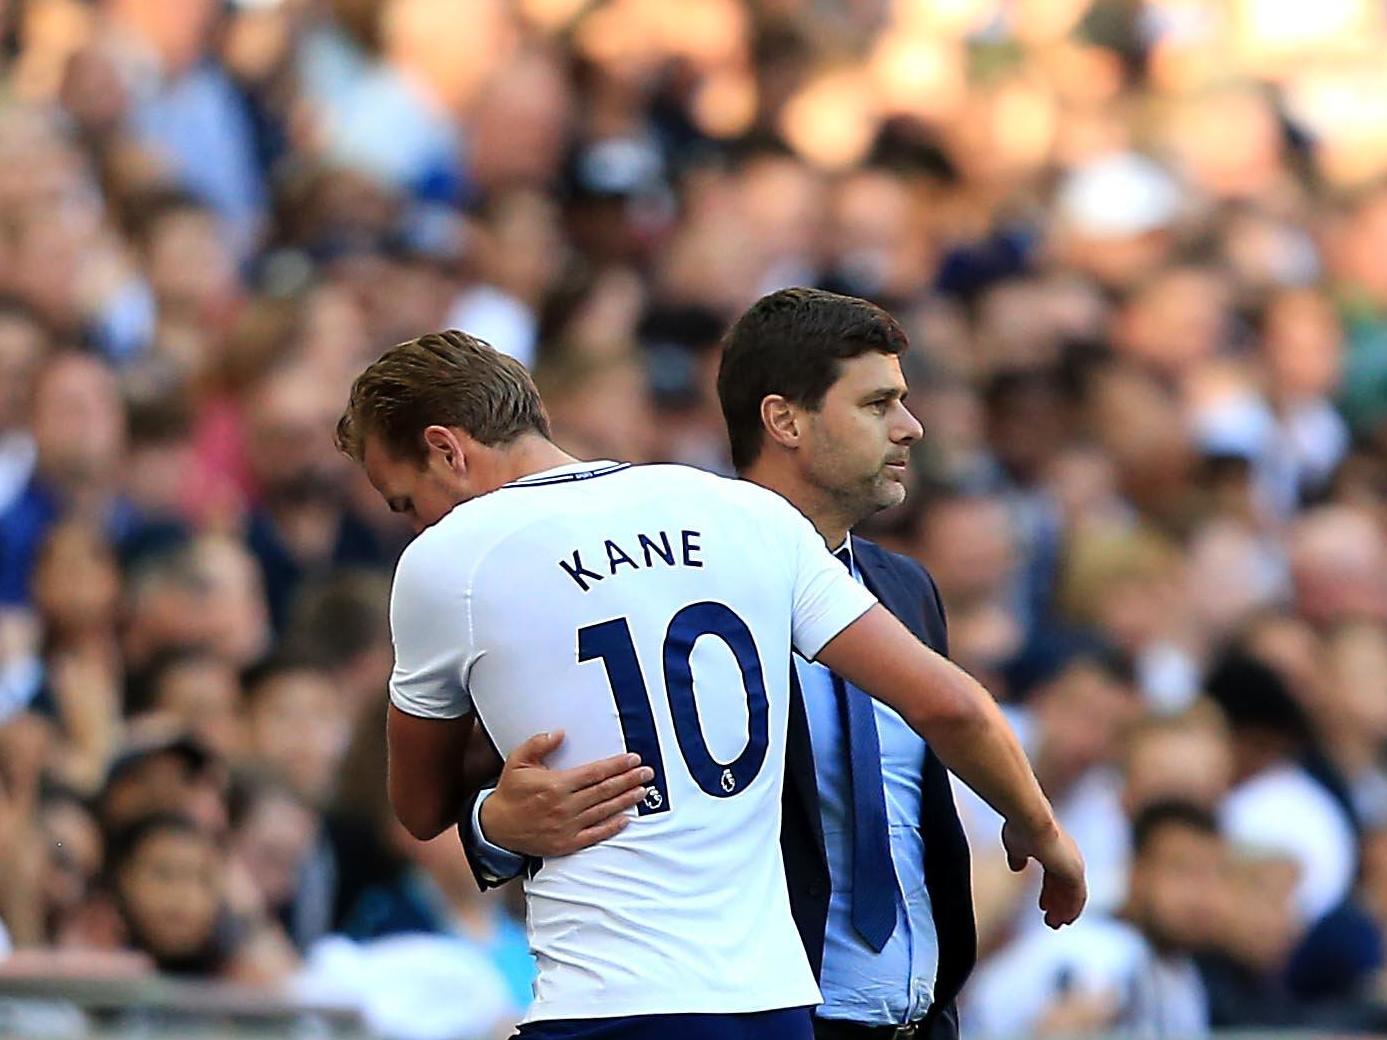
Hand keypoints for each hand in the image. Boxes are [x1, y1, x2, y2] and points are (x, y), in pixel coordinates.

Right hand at [479, 731, 653, 856]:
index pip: (594, 773)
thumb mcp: (518, 761)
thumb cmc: (510, 792)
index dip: (616, 766)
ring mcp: (567, 826)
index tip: (633, 759)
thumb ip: (539, 744)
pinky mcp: (566, 843)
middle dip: (628, 780)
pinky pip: (594, 835)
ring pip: (603, 811)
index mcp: (556, 785)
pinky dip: (612, 827)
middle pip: (604, 791)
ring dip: (625, 800)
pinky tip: (625, 819)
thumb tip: (560, 733)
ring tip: (642, 791)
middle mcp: (565, 806)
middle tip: (647, 773)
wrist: (496, 828)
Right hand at [1002, 818, 1086, 928]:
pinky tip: (1066, 920)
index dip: (1048, 892)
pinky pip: (1077, 897)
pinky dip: (1072, 909)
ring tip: (1054, 924)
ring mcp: (1073, 864)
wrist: (1030, 821)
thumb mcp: (1016, 845)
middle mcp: (1067, 856)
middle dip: (1057, 903)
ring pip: (1072, 894)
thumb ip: (1018, 857)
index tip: (1043, 906)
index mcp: (1054, 849)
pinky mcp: (1075, 872)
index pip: (1054, 875)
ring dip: (1064, 910)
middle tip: (1051, 920)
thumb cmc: (1021, 828)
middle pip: (1064, 886)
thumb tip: (1016, 867)